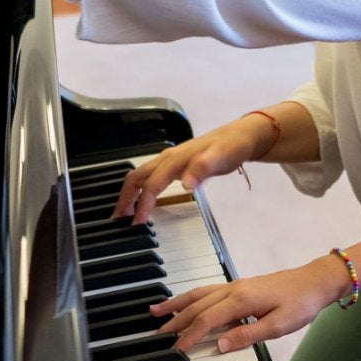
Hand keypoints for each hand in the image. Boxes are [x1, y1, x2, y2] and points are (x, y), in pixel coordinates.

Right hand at [115, 115, 272, 223]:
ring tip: (126, 214)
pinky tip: (144, 200)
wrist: (241, 136)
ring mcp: (170, 160)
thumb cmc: (231, 147)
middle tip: (118, 221)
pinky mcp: (175, 164)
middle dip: (124, 199)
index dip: (141, 205)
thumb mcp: (221, 158)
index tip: (137, 224)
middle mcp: (168, 158)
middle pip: (136, 178)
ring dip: (130, 194)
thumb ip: (202, 169)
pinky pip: (150, 176)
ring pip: (141, 176)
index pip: (151, 185)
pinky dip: (141, 189)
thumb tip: (185, 184)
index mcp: (175, 159)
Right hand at [152, 255, 347, 352]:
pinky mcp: (240, 286)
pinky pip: (207, 291)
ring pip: (198, 294)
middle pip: (196, 306)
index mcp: (241, 300)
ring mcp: (235, 285)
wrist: (315, 281)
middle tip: (156, 335)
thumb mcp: (278, 325)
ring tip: (156, 312)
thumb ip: (248, 335)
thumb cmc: (300, 303)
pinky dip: (191, 298)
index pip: (206, 321)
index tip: (174, 349)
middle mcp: (233, 289)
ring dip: (176, 304)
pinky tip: (185, 303)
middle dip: (174, 320)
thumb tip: (221, 346)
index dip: (189, 336)